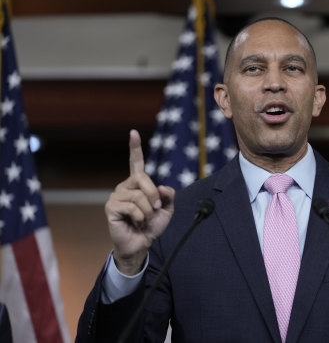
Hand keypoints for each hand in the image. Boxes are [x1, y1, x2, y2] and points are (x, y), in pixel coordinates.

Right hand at [104, 129, 174, 274]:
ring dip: (148, 211)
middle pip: (143, 178)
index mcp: (137, 184)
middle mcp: (125, 186)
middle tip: (155, 209)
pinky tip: (135, 222)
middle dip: (154, 195)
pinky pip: (133, 207)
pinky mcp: (111, 207)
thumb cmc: (151, 226)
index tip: (133, 132)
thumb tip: (163, 187)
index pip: (136, 162)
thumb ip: (168, 196)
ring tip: (144, 219)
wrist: (141, 245)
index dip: (134, 147)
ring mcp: (116, 196)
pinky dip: (140, 217)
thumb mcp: (166, 210)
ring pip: (140, 196)